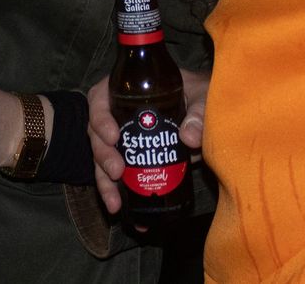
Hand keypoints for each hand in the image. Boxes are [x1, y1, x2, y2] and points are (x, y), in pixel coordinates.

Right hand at [87, 67, 208, 215]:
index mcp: (128, 91)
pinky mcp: (132, 161)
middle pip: (97, 134)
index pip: (100, 98)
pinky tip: (124, 212)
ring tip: (115, 204)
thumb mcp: (202, 96)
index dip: (100, 117)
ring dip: (105, 182)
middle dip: (103, 156)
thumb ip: (199, 112)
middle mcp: (119, 115)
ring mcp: (124, 140)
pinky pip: (117, 178)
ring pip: (102, 160)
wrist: (207, 116)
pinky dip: (118, 195)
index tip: (113, 136)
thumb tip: (189, 137)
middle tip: (117, 171)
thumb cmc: (201, 96)